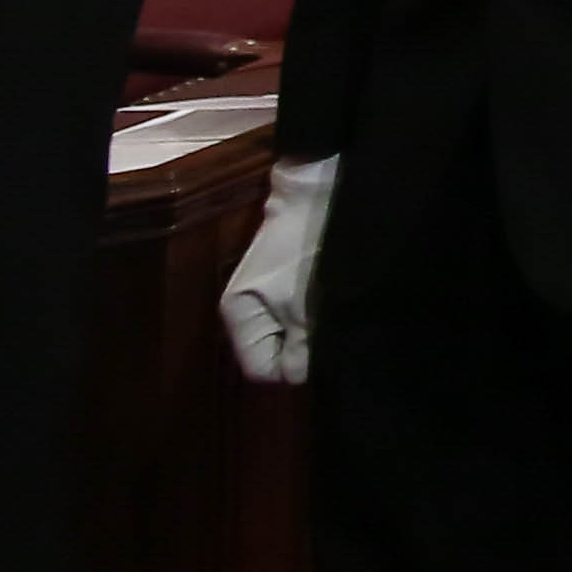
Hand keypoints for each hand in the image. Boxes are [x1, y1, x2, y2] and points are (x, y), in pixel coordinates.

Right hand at [218, 155, 335, 387]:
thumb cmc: (306, 250)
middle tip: (331, 331)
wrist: (317, 194)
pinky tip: (333, 303)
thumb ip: (301, 350)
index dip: (291, 366)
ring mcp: (265, 298)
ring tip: (333, 314)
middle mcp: (245, 312)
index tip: (319, 349)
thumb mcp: (305, 306)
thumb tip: (300, 377)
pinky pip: (299, 316)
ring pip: (291, 336)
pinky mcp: (284, 285)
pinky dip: (316, 316)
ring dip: (313, 332)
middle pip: (275, 353)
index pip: (261, 369)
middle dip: (304, 349)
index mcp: (238, 317)